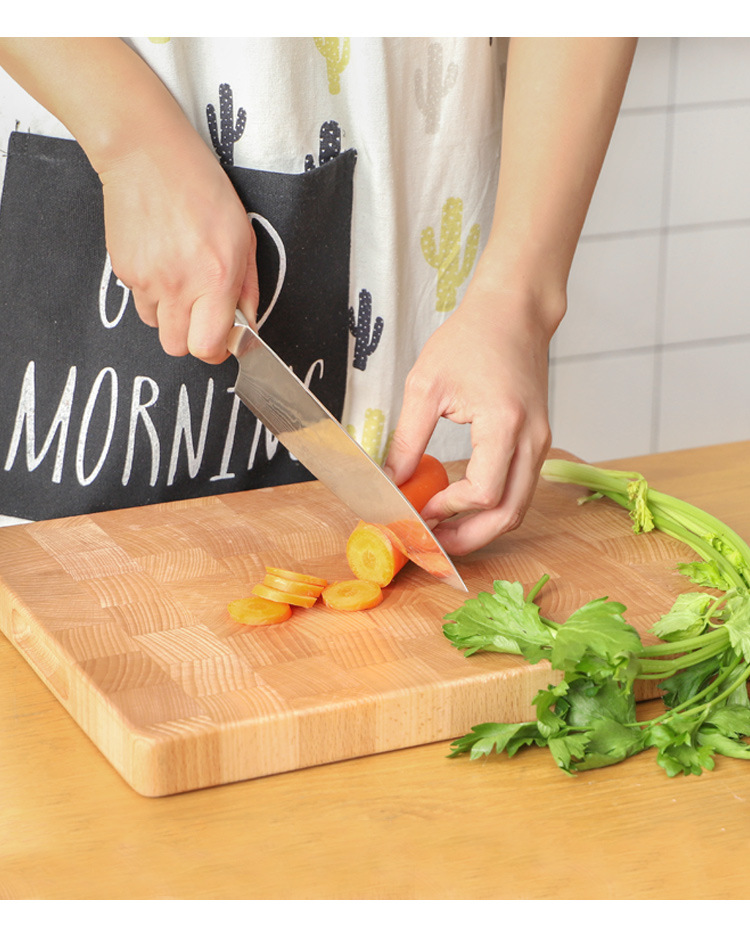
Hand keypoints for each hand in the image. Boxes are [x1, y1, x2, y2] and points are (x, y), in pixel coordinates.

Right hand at [99, 128, 258, 362]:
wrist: (147, 155)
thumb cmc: (202, 188)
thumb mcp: (243, 237)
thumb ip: (247, 288)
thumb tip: (246, 324)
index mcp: (215, 279)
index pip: (208, 346)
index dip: (216, 351)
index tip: (221, 342)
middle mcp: (179, 285)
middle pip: (177, 347)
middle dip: (191, 338)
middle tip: (200, 315)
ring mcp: (146, 280)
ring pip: (156, 325)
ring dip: (169, 313)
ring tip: (179, 277)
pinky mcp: (123, 270)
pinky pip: (139, 298)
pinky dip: (150, 290)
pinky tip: (160, 258)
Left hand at [384, 283, 557, 554]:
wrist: (514, 312)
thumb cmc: (470, 338)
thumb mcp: (425, 385)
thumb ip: (408, 439)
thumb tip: (393, 481)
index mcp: (505, 423)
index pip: (483, 492)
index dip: (448, 510)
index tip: (419, 510)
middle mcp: (531, 439)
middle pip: (509, 514)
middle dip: (469, 538)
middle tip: (432, 545)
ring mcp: (540, 442)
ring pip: (518, 507)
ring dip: (482, 528)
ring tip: (443, 531)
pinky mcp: (537, 441)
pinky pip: (519, 488)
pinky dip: (493, 507)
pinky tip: (460, 506)